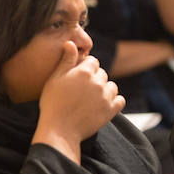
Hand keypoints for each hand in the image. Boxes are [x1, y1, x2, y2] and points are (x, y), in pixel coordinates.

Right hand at [33, 42, 124, 163]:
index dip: (85, 67)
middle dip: (94, 78)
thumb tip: (71, 43)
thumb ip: (66, 60)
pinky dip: (114, 101)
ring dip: (104, 89)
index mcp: (83, 72)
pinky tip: (102, 104)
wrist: (59, 130)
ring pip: (112, 86)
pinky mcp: (111, 110)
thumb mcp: (54, 79)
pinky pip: (120, 100)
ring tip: (91, 98)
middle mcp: (97, 82)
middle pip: (102, 73)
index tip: (77, 76)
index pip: (93, 61)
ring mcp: (106, 96)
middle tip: (81, 90)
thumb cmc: (52, 104)